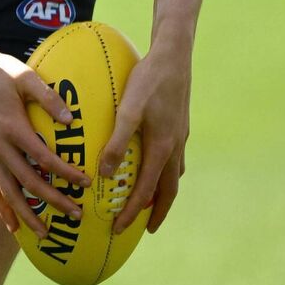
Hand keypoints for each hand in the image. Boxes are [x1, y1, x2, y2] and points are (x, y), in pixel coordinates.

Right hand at [0, 46, 91, 236]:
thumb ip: (48, 98)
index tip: (85, 183)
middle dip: (54, 201)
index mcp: (12, 127)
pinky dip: (1, 208)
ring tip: (45, 234)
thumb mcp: (26, 77)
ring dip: (27, 216)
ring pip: (8, 193)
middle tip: (76, 214)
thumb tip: (71, 120)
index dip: (66, 174)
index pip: (44, 159)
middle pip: (29, 183)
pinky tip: (11, 225)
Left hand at [98, 38, 191, 234]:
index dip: (133, 212)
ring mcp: (180, 135)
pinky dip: (166, 170)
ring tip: (153, 201)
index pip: (147, 191)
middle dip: (158, 211)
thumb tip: (104, 174)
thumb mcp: (128, 110)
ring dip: (163, 192)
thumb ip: (117, 142)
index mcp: (162, 148)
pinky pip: (175, 157)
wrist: (174, 56)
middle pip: (168, 190)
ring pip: (174, 174)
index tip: (120, 229)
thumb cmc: (148, 80)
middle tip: (148, 229)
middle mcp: (175, 146)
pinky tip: (157, 161)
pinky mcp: (179, 123)